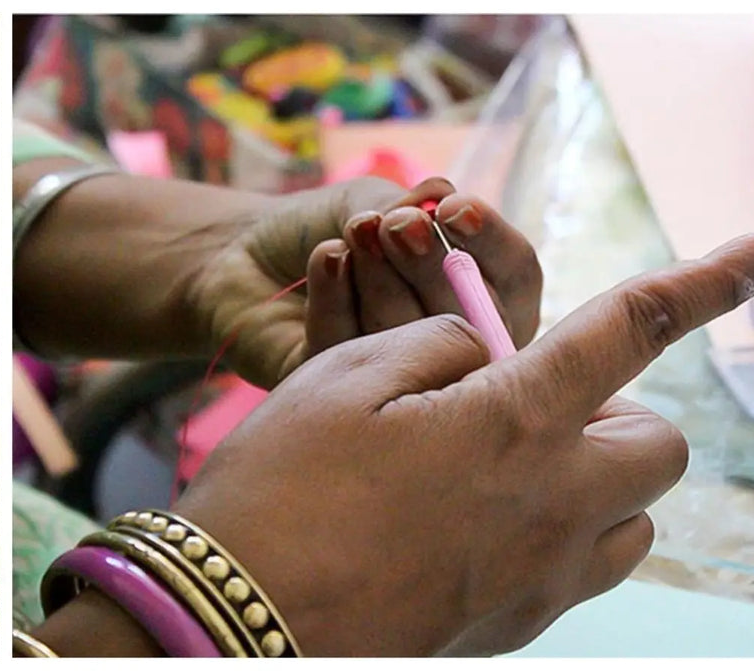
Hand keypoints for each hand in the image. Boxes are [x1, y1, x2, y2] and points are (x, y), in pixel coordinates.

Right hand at [172, 232, 753, 655]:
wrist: (239, 622)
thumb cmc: (279, 489)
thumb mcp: (342, 377)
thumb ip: (438, 344)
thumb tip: (486, 356)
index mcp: (515, 421)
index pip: (632, 328)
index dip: (705, 278)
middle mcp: (554, 504)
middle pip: (659, 445)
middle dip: (619, 412)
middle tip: (533, 407)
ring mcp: (540, 578)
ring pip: (633, 519)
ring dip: (598, 482)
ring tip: (507, 471)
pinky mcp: (512, 628)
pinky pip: (577, 574)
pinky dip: (555, 537)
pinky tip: (468, 528)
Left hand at [185, 177, 540, 388]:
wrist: (238, 258)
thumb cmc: (318, 229)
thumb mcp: (373, 204)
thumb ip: (409, 207)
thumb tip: (438, 198)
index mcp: (476, 293)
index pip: (515, 276)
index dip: (490, 242)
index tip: (452, 207)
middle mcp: (452, 346)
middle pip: (472, 316)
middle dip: (430, 261)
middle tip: (394, 225)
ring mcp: (399, 381)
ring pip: (413, 339)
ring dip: (380, 275)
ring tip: (352, 233)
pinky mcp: (341, 400)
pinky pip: (351, 351)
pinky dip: (337, 294)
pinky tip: (324, 258)